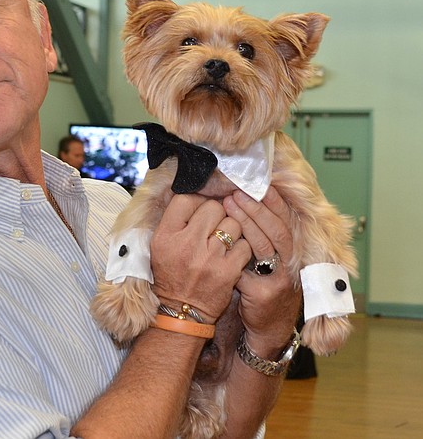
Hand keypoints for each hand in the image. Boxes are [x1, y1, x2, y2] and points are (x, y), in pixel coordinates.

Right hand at [151, 194, 251, 322]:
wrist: (181, 311)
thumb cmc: (171, 274)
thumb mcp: (159, 245)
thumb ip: (175, 220)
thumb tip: (197, 195)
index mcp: (165, 235)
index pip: (185, 199)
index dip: (196, 201)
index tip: (199, 209)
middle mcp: (186, 244)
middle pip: (213, 207)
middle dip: (217, 213)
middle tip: (214, 224)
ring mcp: (209, 257)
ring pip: (233, 224)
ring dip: (232, 229)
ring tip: (225, 240)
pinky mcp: (228, 271)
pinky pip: (245, 245)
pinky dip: (242, 248)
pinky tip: (234, 254)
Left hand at [224, 187, 301, 350]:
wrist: (267, 329)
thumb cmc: (263, 288)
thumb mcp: (269, 261)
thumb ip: (262, 237)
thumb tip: (246, 202)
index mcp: (292, 252)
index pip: (286, 221)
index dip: (274, 202)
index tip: (260, 184)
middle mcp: (290, 264)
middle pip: (277, 230)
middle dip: (256, 208)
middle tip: (236, 192)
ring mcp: (279, 279)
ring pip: (264, 246)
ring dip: (246, 222)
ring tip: (228, 205)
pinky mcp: (264, 294)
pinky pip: (247, 270)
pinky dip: (234, 254)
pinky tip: (221, 242)